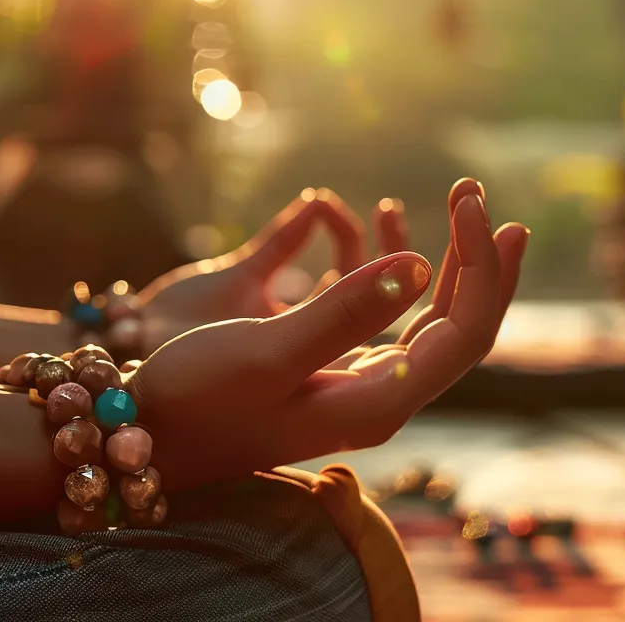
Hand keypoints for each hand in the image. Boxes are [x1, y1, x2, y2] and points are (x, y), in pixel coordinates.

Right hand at [128, 179, 526, 490]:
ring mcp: (361, 388)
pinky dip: (397, 269)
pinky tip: (382, 221)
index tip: (470, 200)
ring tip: (458, 199)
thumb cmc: (195, 396)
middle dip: (480, 259)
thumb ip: (345, 311)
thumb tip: (421, 265)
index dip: (481, 264)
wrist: (143, 434)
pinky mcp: (335, 373)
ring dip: (448, 260)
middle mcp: (381, 400)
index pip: (463, 331)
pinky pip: (390, 318)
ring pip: (430, 320)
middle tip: (476, 190)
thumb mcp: (267, 350)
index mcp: (378, 401)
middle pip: (462, 327)